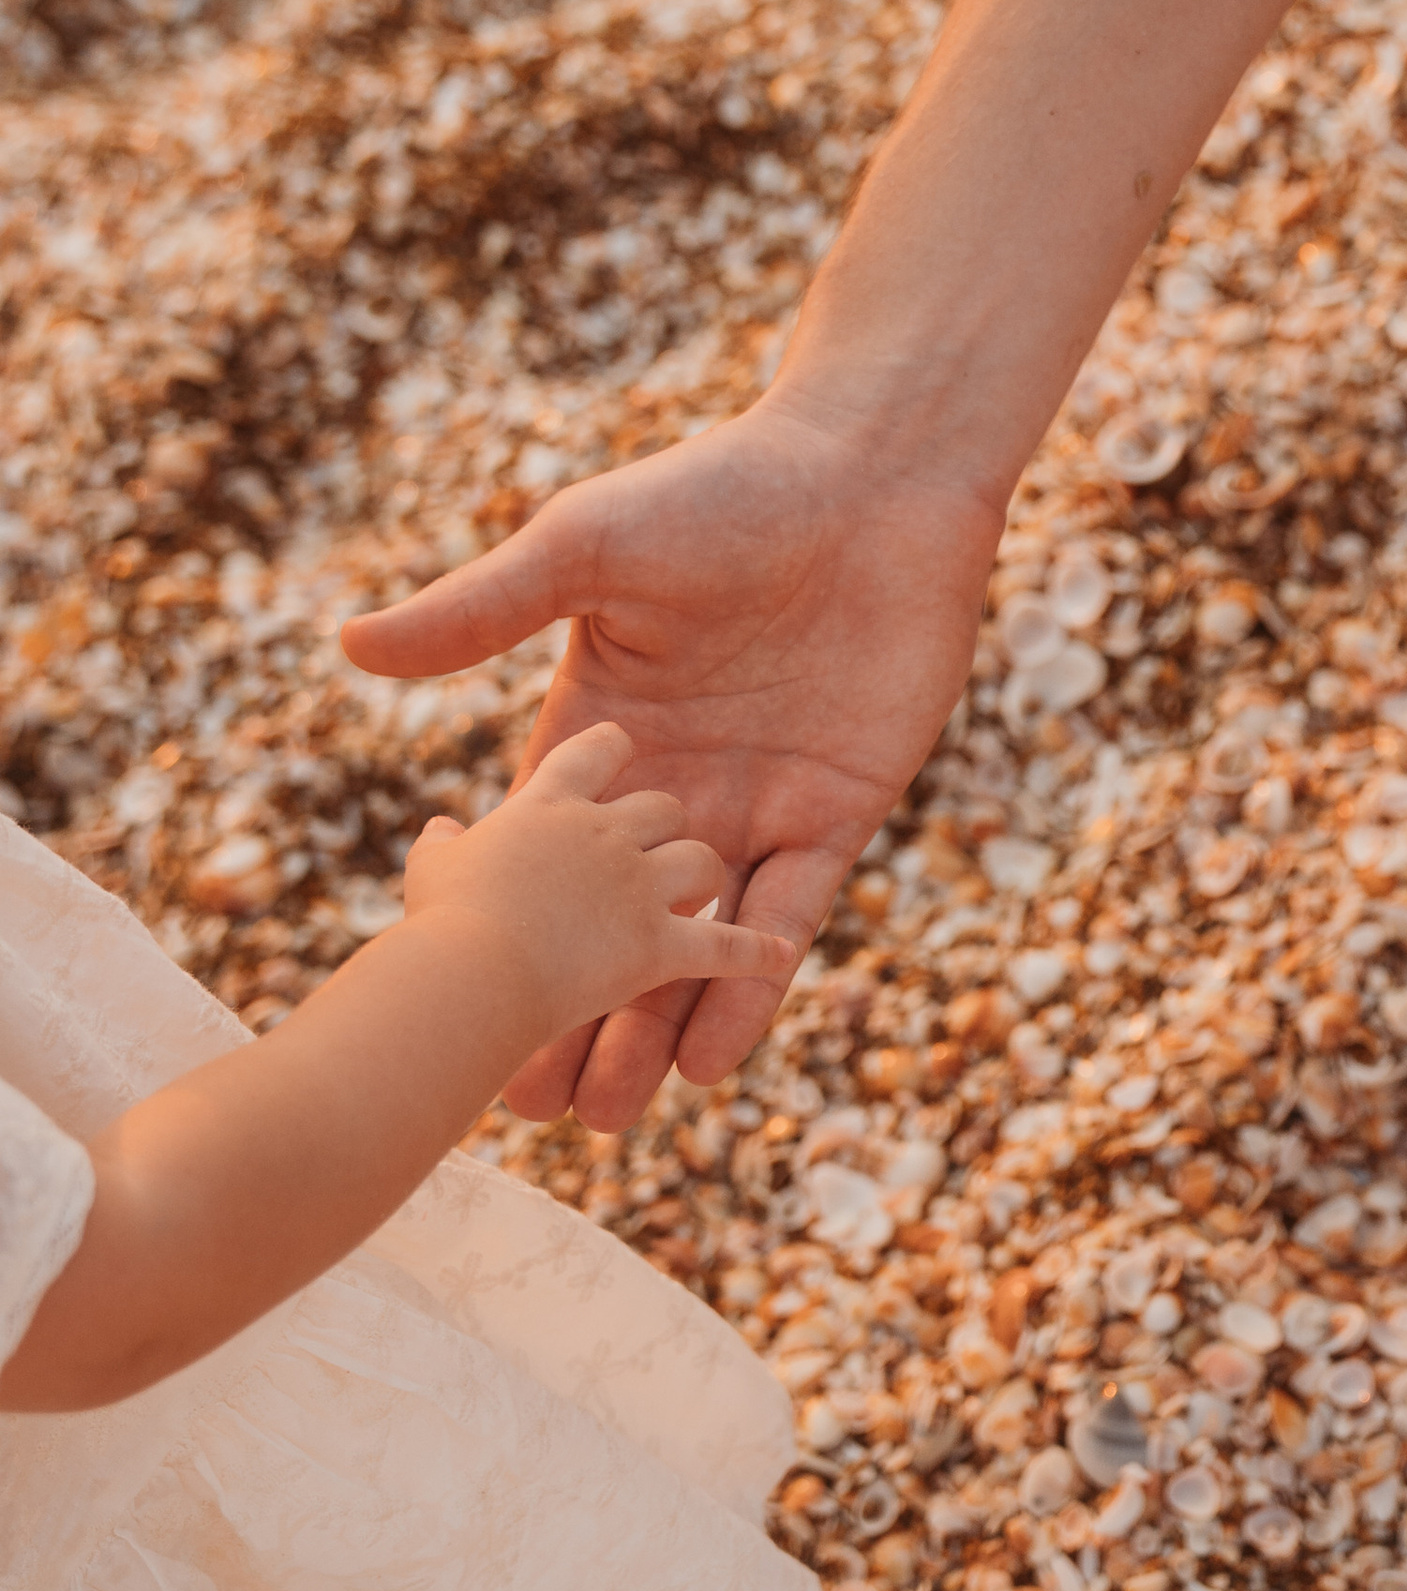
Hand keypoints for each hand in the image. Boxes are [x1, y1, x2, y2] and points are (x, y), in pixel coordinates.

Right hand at [342, 398, 1000, 1128]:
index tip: (452, 1019)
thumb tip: (352, 645)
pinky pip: (790, 913)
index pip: (541, 860)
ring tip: (610, 1116)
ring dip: (654, 1026)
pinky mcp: (839, 806)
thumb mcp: (584, 550)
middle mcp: (675, 786)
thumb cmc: (722, 491)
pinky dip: (752, 984)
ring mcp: (759, 802)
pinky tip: (713, 1058)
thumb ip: (481, 610)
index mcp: (601, 736)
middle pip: (610, 924)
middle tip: (527, 1112)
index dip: (503, 939)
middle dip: (572, 1013)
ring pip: (695, 941)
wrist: (871, 473)